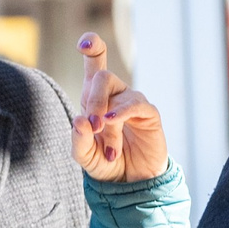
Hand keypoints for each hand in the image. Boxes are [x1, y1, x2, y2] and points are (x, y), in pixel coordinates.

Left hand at [71, 33, 169, 181]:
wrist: (131, 183)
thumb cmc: (105, 164)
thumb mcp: (84, 157)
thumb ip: (79, 140)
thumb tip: (81, 120)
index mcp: (95, 97)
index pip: (95, 61)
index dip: (92, 46)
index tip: (84, 44)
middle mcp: (115, 94)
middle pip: (102, 76)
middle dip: (93, 101)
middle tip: (92, 127)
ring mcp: (133, 102)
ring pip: (117, 96)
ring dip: (108, 124)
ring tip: (109, 149)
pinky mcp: (149, 114)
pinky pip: (136, 105)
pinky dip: (121, 113)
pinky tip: (112, 122)